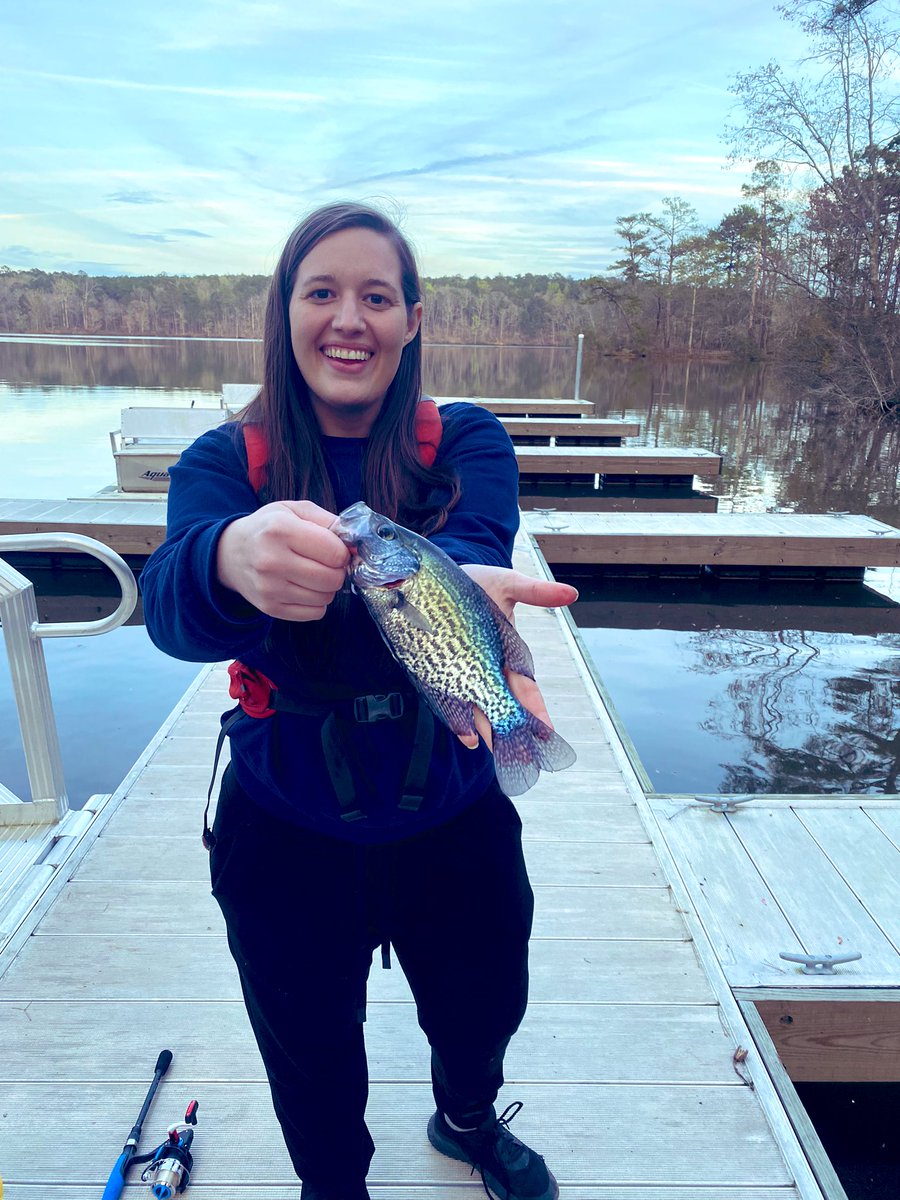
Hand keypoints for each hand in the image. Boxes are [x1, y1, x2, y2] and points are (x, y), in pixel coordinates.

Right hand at [217, 500, 349, 619]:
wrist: (230, 554)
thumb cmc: (268, 528)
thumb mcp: (293, 510)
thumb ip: (328, 521)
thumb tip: (357, 543)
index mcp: (280, 529)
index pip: (334, 552)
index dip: (342, 551)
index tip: (334, 548)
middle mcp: (272, 560)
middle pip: (333, 578)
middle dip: (338, 570)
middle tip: (326, 563)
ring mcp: (270, 588)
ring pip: (326, 598)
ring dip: (327, 587)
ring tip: (312, 573)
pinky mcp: (270, 608)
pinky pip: (315, 613)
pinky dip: (316, 602)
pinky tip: (304, 587)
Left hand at [457, 564, 577, 750]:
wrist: (437, 576)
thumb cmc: (478, 581)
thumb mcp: (507, 583)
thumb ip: (535, 592)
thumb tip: (571, 594)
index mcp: (508, 652)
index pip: (525, 688)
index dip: (536, 710)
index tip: (547, 733)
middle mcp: (488, 667)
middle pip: (504, 707)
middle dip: (515, 732)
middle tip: (527, 761)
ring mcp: (463, 671)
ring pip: (480, 709)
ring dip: (489, 733)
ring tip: (499, 756)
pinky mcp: (439, 670)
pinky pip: (450, 700)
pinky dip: (460, 719)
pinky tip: (468, 737)